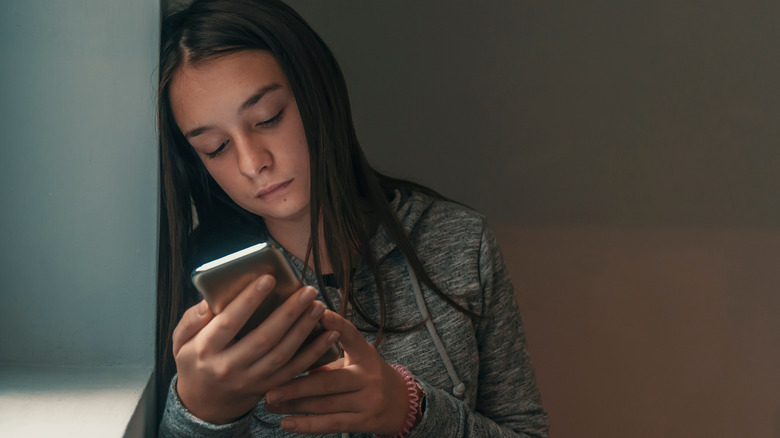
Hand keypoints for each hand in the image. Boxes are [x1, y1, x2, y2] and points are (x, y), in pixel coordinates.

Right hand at [171, 275, 340, 423]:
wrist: (204, 403)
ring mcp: (252, 379)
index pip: (229, 322)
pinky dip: (315, 352)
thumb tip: (209, 301)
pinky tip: (329, 334)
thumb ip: (192, 319)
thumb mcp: (180, 341)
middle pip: (264, 338)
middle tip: (306, 291)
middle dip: (289, 313)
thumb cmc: (195, 361)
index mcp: (206, 350)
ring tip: (318, 306)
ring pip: (283, 354)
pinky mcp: (269, 387)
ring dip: (304, 329)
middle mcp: (230, 367)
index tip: (268, 279)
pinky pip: (295, 370)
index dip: (249, 300)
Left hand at [264, 309, 409, 434]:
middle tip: (269, 388)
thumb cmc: (368, 376)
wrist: (402, 404)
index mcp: (366, 355)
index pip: (352, 336)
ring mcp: (368, 400)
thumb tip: (290, 353)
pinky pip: (332, 423)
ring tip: (269, 404)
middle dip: (296, 386)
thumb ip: (329, 358)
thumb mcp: (356, 361)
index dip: (337, 325)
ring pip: (326, 404)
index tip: (319, 312)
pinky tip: (286, 424)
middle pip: (328, 381)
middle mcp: (369, 377)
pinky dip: (308, 425)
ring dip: (294, 405)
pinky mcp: (365, 421)